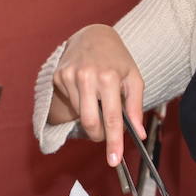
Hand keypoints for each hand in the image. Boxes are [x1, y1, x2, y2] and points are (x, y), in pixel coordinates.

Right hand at [50, 25, 143, 166]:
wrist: (93, 35)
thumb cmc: (117, 58)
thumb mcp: (133, 78)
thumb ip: (136, 107)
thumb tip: (137, 133)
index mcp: (109, 77)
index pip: (112, 118)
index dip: (113, 141)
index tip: (113, 160)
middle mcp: (87, 76)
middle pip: (90, 122)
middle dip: (98, 135)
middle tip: (105, 134)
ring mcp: (69, 76)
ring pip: (79, 114)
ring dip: (90, 117)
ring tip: (98, 101)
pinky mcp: (58, 76)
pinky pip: (70, 103)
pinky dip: (80, 104)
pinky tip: (86, 90)